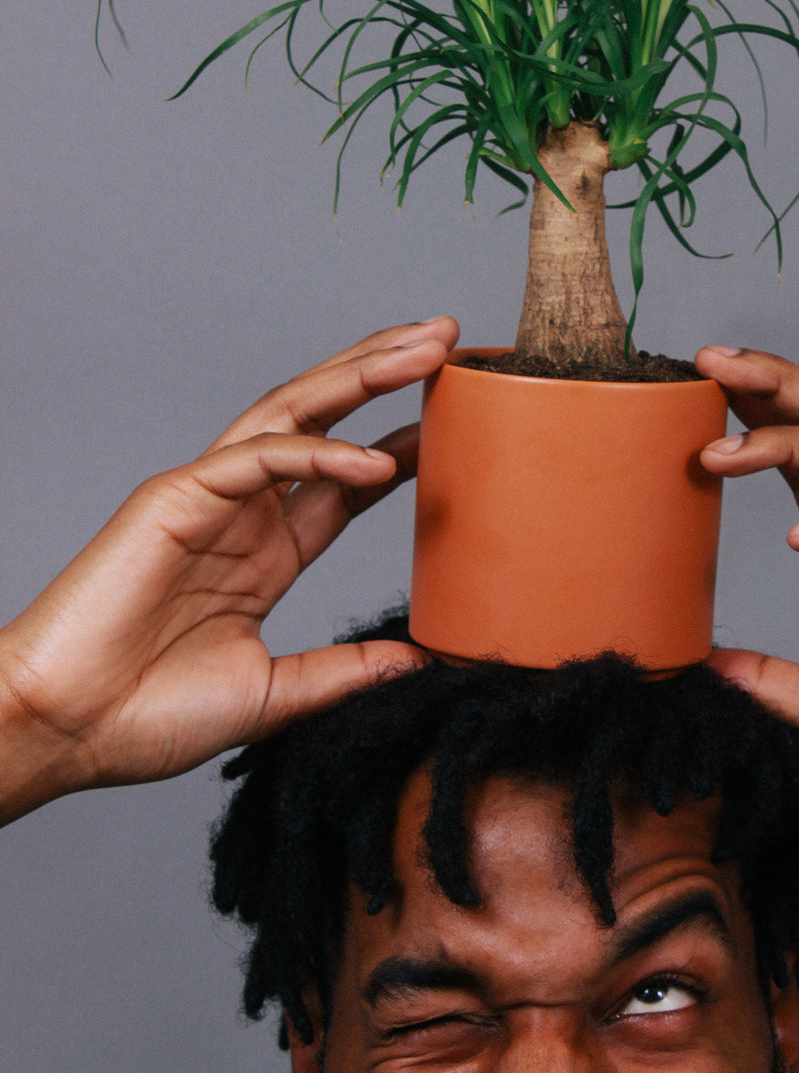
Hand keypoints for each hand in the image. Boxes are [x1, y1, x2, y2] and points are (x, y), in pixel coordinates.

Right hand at [0, 317, 458, 823]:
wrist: (65, 733)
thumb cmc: (145, 716)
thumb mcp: (273, 696)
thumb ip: (340, 674)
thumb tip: (412, 664)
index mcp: (264, 551)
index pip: (346, 480)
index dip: (401, 444)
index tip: (458, 422)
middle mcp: (242, 512)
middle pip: (326, 420)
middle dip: (387, 375)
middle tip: (450, 339)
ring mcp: (208, 498)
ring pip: (293, 412)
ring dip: (359, 375)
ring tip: (423, 348)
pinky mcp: (174, 500)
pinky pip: (256, 460)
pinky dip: (317, 453)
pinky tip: (375, 458)